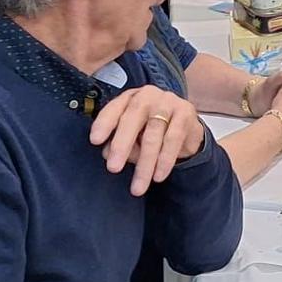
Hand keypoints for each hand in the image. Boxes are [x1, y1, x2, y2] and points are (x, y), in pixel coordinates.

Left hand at [88, 86, 205, 196]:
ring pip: (153, 135)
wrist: (186, 127)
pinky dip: (165, 160)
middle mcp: (148, 95)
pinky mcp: (185, 113)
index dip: (104, 123)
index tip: (95, 140)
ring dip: (145, 163)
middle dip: (122, 145)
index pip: (114, 108)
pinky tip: (158, 176)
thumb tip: (107, 153)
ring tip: (138, 186)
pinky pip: (173, 139)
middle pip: (133, 118)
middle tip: (113, 168)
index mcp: (130, 98)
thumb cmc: (151, 130)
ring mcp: (168, 102)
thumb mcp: (133, 136)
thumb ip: (119, 142)